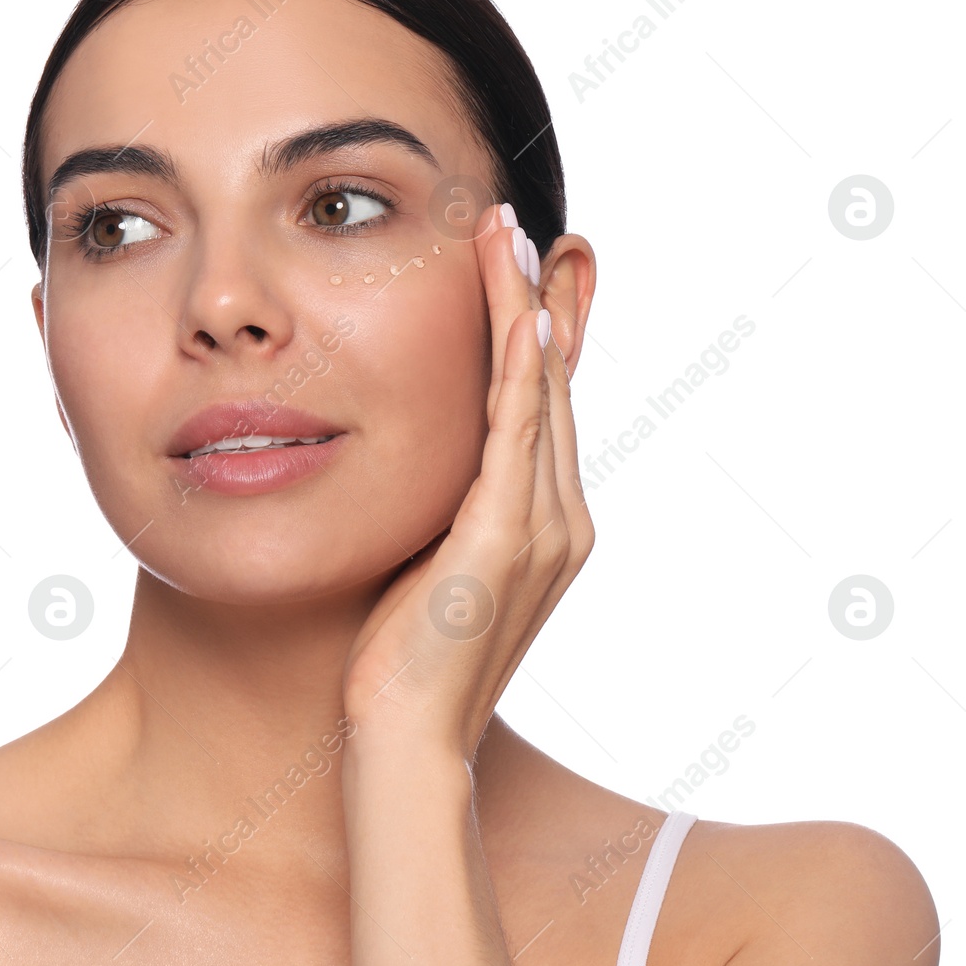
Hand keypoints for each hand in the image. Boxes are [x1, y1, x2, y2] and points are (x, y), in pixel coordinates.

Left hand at [341, 202, 593, 759]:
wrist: (404, 738)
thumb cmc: (404, 657)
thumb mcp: (432, 560)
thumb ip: (446, 506)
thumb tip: (424, 460)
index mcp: (546, 523)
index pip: (543, 405)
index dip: (540, 332)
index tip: (529, 268)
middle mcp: (561, 519)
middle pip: (552, 385)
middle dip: (542, 301)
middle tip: (526, 227)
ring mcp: (541, 531)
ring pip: (539, 396)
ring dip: (527, 311)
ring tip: (511, 240)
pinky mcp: (506, 543)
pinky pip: (516, 438)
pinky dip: (521, 375)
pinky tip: (518, 318)